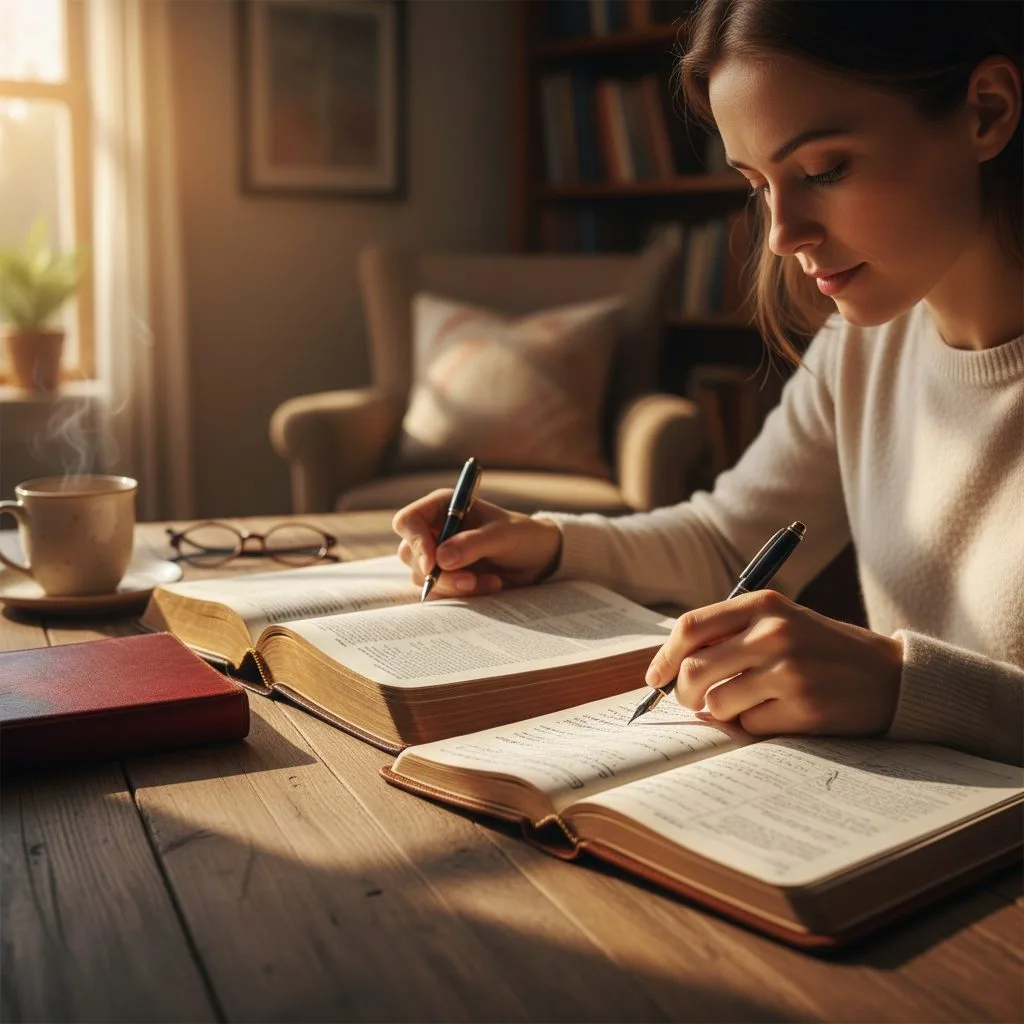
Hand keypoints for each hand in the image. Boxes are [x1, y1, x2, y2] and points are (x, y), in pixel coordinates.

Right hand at [392, 490, 562, 597]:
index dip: (416, 542)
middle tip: (470, 580)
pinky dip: (464, 594)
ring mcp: (438, 556)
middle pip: (411, 555)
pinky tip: (490, 585)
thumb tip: (441, 559)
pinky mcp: (447, 577)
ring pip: (424, 578)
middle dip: (440, 573)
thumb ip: (473, 543)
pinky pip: (440, 592)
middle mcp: (435, 530)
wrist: (538, 558)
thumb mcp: (503, 535)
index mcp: (442, 507)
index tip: (433, 564)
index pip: (408, 521)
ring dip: (456, 585)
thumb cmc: (521, 535)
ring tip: (491, 581)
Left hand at [644, 590, 902, 736]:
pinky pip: (750, 726)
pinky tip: (779, 714)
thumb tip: (673, 667)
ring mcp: (790, 671)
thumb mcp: (782, 621)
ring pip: (717, 704)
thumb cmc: (823, 649)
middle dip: (684, 695)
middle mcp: (774, 633)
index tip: (656, 678)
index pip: (690, 628)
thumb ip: (732, 633)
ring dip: (722, 713)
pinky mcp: (804, 708)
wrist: (892, 676)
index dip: (665, 657)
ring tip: (746, 705)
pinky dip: (754, 726)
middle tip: (693, 703)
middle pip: (695, 671)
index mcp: (763, 605)